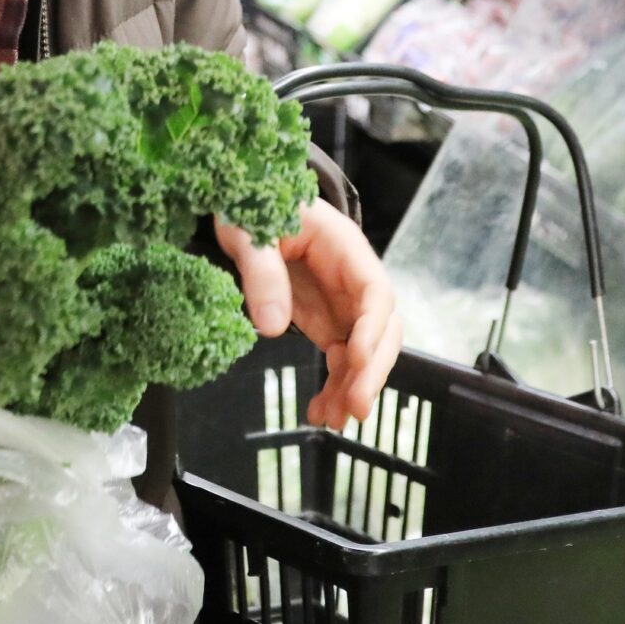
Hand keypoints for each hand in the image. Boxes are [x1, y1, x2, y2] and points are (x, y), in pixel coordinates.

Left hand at [217, 199, 400, 430]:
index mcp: (344, 246)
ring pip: (364, 351)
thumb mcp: (248, 232)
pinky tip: (320, 411)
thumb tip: (271, 327)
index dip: (372, 327)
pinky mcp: (326, 320)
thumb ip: (261, 272)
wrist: (243, 204)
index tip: (356, 358)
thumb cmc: (250, 206)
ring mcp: (342, 302)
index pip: (375, 290)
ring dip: (353, 386)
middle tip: (355, 407)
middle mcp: (352, 279)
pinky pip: (340, 358)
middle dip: (372, 370)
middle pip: (381, 328)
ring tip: (331, 420)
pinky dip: (334, 385)